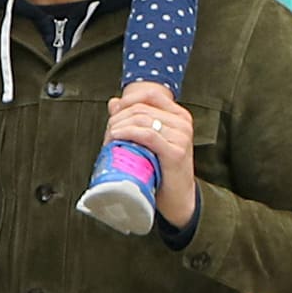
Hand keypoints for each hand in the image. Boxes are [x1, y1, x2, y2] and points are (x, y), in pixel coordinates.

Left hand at [105, 82, 196, 230]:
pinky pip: (148, 135)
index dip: (128, 99)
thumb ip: (133, 120)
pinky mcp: (176, 151)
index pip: (151, 94)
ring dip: (119, 126)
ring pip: (142, 120)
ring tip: (110, 138)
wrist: (177, 198)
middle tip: (108, 131)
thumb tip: (113, 102)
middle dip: (119, 117)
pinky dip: (128, 133)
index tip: (114, 112)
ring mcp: (181, 136)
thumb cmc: (163, 170)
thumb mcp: (148, 141)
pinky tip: (116, 137)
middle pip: (142, 108)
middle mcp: (183, 123)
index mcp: (179, 116)